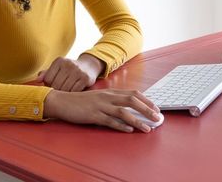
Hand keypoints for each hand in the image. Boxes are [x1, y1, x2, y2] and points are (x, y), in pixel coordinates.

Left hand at [35, 54, 104, 90]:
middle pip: (56, 85)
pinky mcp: (85, 78)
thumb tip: (37, 80)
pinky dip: (73, 94)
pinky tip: (73, 92)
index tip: (53, 86)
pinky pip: (75, 91)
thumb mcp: (58, 68)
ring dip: (64, 94)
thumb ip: (46, 73)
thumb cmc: (69, 69)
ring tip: (66, 93)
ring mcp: (77, 71)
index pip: (47, 79)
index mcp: (59, 61)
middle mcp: (68, 64)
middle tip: (60, 92)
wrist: (89, 66)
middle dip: (56, 91)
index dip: (48, 86)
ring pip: (65, 89)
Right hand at [44, 89, 160, 132]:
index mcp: (110, 92)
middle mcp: (107, 97)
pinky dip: (120, 125)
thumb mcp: (99, 97)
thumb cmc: (82, 101)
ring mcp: (100, 106)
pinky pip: (109, 121)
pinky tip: (129, 130)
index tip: (156, 107)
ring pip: (123, 112)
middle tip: (157, 118)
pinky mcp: (93, 115)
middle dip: (147, 109)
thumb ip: (113, 100)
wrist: (63, 101)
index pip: (133, 93)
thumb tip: (129, 108)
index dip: (146, 100)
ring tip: (147, 128)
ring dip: (137, 120)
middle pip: (131, 100)